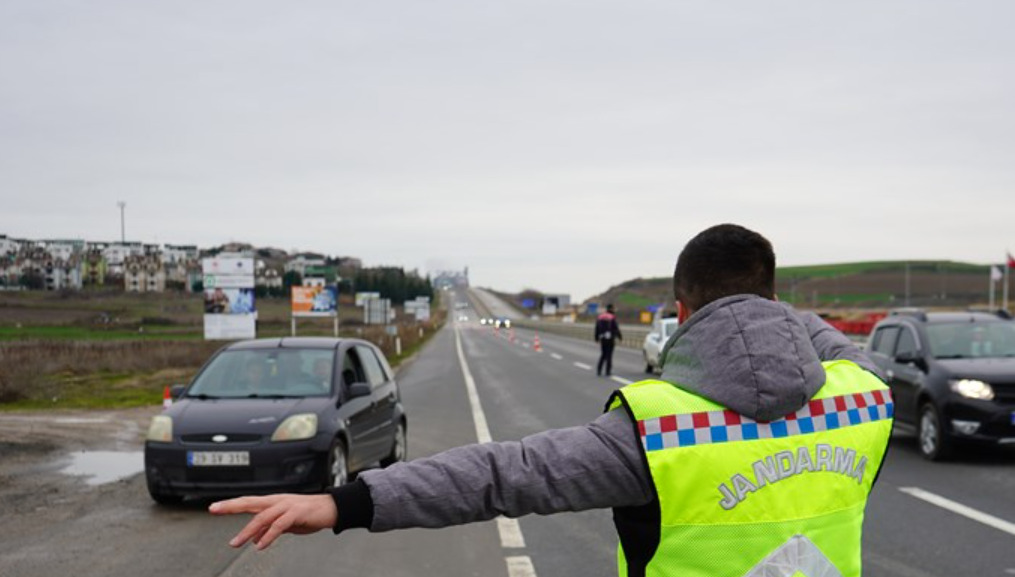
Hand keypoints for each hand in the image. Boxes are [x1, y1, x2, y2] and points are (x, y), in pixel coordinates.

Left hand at [209, 493, 337, 549]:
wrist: (331, 509)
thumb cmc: (309, 514)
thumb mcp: (285, 524)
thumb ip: (269, 528)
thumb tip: (254, 538)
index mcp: (273, 502)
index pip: (247, 501)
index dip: (230, 504)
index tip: (214, 507)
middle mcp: (277, 501)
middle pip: (249, 502)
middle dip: (230, 506)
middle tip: (214, 509)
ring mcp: (286, 505)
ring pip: (262, 517)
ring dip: (247, 531)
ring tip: (236, 543)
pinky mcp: (296, 512)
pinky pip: (279, 525)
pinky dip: (268, 536)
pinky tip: (261, 545)